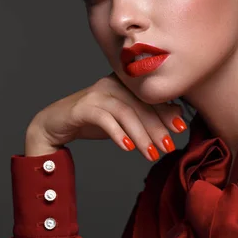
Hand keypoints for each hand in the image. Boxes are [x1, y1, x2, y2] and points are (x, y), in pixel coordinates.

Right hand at [24, 72, 186, 160]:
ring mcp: (97, 93)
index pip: (150, 97)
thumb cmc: (95, 119)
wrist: (56, 123)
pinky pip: (104, 119)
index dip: (166, 112)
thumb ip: (148, 114)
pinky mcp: (82, 107)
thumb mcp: (125, 117)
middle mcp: (112, 83)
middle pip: (140, 105)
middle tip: (169, 147)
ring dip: (141, 135)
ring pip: (125, 113)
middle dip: (157, 127)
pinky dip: (117, 133)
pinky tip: (127, 148)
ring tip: (151, 154)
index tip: (181, 128)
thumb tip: (178, 114)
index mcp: (125, 82)